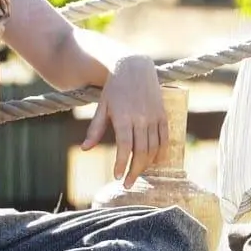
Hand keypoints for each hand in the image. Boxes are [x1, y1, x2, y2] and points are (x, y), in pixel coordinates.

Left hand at [80, 55, 166, 187]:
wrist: (134, 67)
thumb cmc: (114, 88)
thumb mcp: (102, 107)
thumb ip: (95, 129)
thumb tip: (85, 149)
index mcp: (124, 116)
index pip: (124, 147)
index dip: (121, 163)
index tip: (117, 176)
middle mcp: (141, 118)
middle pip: (141, 151)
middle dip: (134, 171)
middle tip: (127, 183)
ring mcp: (154, 116)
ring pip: (154, 147)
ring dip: (147, 165)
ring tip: (137, 174)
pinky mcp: (163, 114)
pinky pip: (165, 138)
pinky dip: (161, 152)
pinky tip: (155, 162)